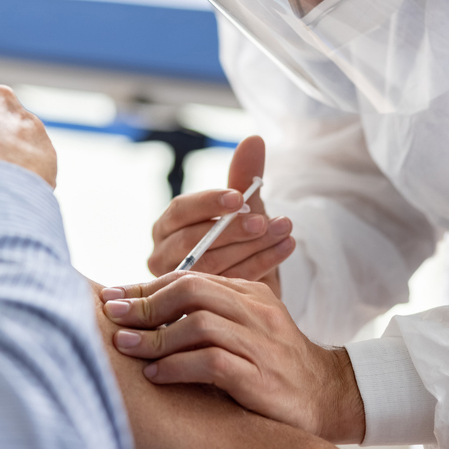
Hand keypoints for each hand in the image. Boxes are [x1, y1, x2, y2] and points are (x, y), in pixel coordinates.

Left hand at [100, 271, 365, 443]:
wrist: (328, 396)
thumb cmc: (273, 365)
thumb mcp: (246, 327)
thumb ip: (210, 313)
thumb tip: (149, 311)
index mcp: (249, 293)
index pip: (190, 277)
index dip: (146, 286)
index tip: (112, 297)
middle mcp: (255, 311)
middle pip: (191, 289)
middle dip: (145, 303)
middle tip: (113, 316)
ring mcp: (260, 343)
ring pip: (199, 322)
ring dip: (155, 336)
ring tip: (126, 346)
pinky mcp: (261, 376)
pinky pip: (212, 362)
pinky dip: (177, 367)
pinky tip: (155, 374)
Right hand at [148, 136, 293, 296]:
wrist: (246, 288)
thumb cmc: (238, 240)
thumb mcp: (243, 208)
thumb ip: (245, 175)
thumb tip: (255, 138)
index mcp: (166, 228)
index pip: (180, 211)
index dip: (209, 203)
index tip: (240, 198)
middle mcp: (163, 257)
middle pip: (192, 241)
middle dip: (231, 229)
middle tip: (264, 220)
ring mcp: (178, 288)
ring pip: (212, 266)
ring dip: (253, 247)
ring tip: (285, 230)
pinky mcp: (199, 309)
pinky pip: (228, 287)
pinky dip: (260, 266)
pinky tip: (285, 247)